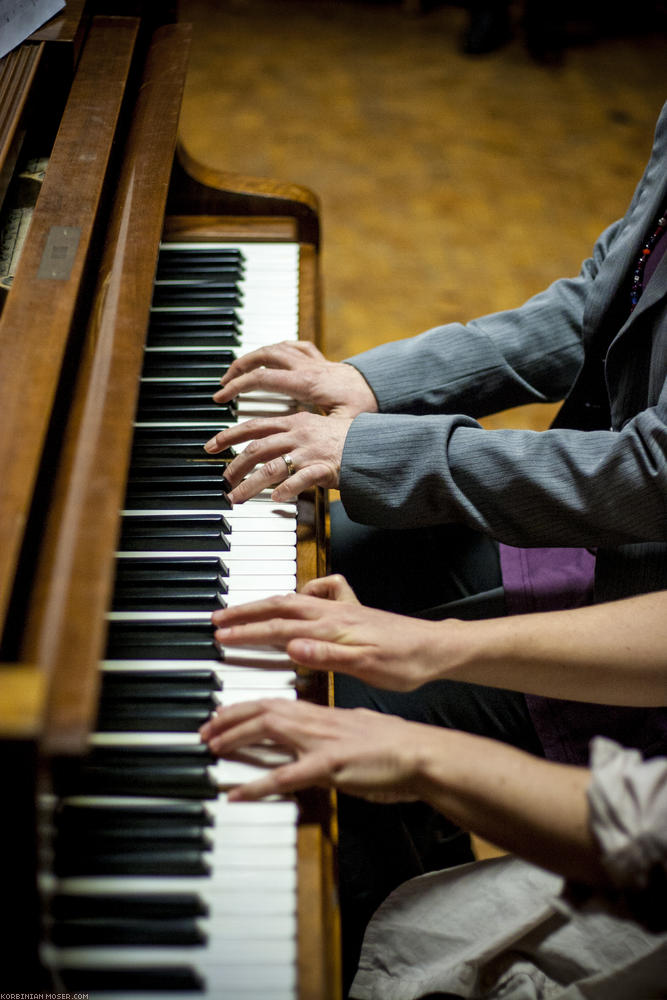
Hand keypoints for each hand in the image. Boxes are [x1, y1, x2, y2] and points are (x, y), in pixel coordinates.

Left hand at [199, 699, 426, 802]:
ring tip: (212, 749)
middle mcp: (318, 721)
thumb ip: (334, 730)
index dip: (245, 707)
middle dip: (230, 719)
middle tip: (206, 731)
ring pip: (269, 731)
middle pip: (264, 710)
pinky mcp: (329, 766)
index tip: (222, 714)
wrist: (421, 753)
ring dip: (236, 739)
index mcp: (323, 714)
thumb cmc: (395, 745)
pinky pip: (286, 776)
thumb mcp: (358, 729)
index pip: (275, 702)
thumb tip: (322, 735)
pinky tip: (237, 794)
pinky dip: (257, 785)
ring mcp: (322, 742)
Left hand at [204, 411, 350, 501]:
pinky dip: (287, 488)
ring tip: (238, 497)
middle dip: (235, 466)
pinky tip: (276, 498)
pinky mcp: (324, 468)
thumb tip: (264, 447)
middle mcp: (298, 434)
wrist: (372, 444)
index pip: (253, 426)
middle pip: (256, 449)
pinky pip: (301, 479)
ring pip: (271, 467)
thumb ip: (288, 434)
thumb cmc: (342, 439)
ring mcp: (310, 452)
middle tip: (223, 481)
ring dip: (250, 485)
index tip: (211, 445)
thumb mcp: (312, 427)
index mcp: (293, 422)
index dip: (228, 436)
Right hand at [211, 575, 448, 689]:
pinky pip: (319, 594)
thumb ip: (327, 656)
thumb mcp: (366, 667)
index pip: (279, 628)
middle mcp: (334, 612)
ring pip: (294, 599)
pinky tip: (301, 598)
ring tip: (243, 610)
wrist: (436, 649)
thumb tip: (292, 647)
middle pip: (279, 606)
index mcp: (332, 628)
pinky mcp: (353, 611)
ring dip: (265, 604)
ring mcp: (343, 609)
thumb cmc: (405, 662)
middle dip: (245, 612)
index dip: (248, 631)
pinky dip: (303, 593)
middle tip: (218, 617)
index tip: (221, 635)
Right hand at [213, 340, 377, 417]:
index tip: (221, 397)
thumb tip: (298, 445)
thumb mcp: (346, 424)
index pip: (262, 378)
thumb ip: (320, 433)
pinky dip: (277, 348)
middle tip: (222, 384)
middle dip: (238, 368)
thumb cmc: (366, 406)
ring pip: (274, 347)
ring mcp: (312, 360)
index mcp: (307, 383)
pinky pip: (293, 346)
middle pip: (262, 356)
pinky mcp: (319, 360)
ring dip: (252, 356)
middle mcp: (306, 367)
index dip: (237, 386)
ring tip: (237, 371)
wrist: (384, 386)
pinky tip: (268, 356)